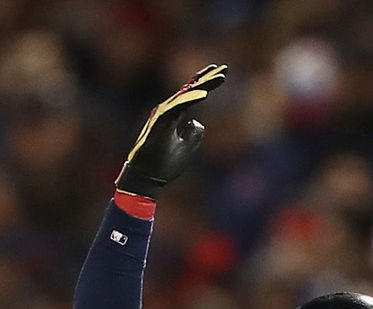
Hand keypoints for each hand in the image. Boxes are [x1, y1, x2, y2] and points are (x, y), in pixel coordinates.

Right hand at [115, 64, 227, 199]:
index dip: (206, 82)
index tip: (222, 73)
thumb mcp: (187, 146)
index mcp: (175, 115)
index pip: (192, 94)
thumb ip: (194, 132)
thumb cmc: (165, 162)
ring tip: (219, 77)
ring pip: (184, 95)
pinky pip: (177, 107)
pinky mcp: (159, 122)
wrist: (148, 176)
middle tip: (224, 68)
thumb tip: (197, 122)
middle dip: (207, 78)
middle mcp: (168, 111)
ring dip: (203, 85)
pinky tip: (204, 94)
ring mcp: (163, 115)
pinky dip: (190, 99)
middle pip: (189, 90)